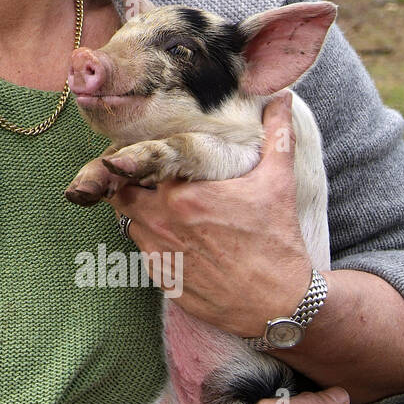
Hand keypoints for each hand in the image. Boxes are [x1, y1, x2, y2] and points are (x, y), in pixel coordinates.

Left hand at [111, 92, 312, 336]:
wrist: (279, 305)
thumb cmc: (277, 241)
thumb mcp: (278, 183)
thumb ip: (276, 135)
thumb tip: (283, 97)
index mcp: (181, 194)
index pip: (131, 167)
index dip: (126, 159)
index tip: (128, 154)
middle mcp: (161, 223)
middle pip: (120, 196)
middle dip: (124, 186)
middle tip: (138, 178)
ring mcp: (159, 254)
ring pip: (129, 224)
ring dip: (138, 213)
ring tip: (159, 206)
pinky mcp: (162, 280)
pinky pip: (144, 253)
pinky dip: (152, 242)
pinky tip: (174, 237)